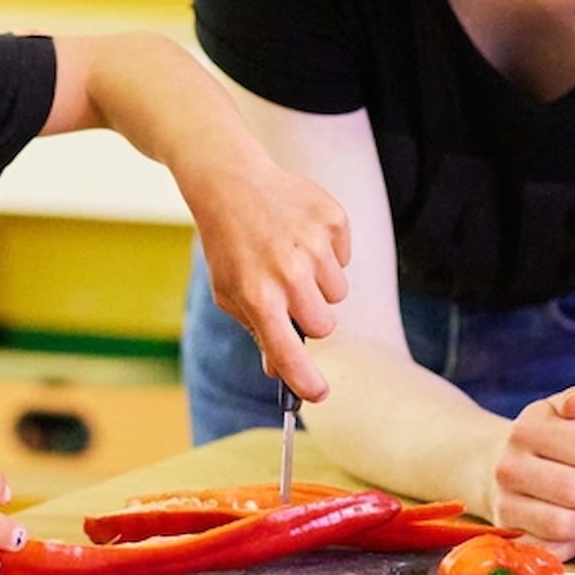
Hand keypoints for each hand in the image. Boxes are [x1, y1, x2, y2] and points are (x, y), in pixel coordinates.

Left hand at [185, 148, 351, 402]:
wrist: (231, 181)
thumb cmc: (228, 243)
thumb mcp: (230, 292)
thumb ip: (258, 331)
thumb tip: (280, 371)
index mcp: (258, 296)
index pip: (289, 352)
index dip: (306, 380)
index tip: (318, 393)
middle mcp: (288, 273)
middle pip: (325, 325)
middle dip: (311, 318)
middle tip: (290, 295)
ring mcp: (314, 245)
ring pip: (338, 293)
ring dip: (319, 284)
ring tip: (292, 256)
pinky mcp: (333, 220)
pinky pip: (345, 257)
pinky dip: (328, 252)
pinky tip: (300, 234)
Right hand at [486, 388, 574, 558]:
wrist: (494, 467)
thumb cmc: (544, 439)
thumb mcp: (557, 412)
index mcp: (524, 432)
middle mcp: (508, 468)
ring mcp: (504, 504)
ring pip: (564, 524)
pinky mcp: (510, 535)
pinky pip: (552, 549)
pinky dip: (571, 542)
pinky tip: (573, 524)